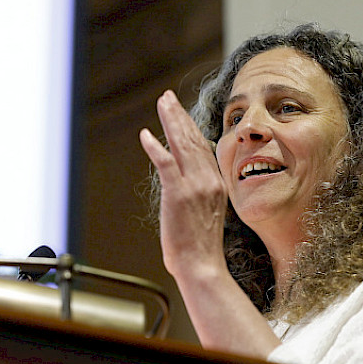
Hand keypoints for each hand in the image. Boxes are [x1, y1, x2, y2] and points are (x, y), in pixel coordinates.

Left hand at [139, 90, 227, 278]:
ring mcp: (195, 186)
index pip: (203, 149)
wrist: (201, 265)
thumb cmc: (200, 248)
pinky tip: (145, 134)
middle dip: (179, 116)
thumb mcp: (206, 215)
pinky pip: (166, 163)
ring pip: (181, 145)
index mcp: (216, 185)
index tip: (181, 115)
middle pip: (192, 140)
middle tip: (168, 98)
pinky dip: (155, 147)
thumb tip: (185, 188)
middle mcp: (209, 180)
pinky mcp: (178, 194)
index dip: (190, 128)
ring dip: (170, 121)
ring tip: (162, 104)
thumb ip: (199, 196)